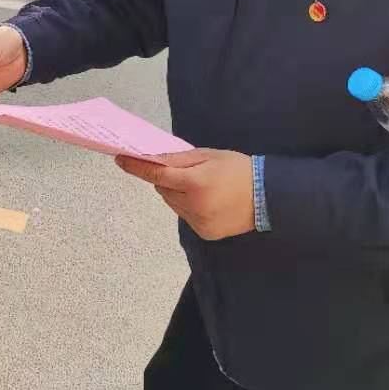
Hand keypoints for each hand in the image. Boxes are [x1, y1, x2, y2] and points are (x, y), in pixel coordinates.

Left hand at [115, 149, 254, 240]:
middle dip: (166, 179)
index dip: (136, 167)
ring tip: (199, 185)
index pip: (156, 174)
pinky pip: (184, 215)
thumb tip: (151, 159)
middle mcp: (194, 206)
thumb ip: (178, 159)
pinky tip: (207, 200)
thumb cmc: (238, 169)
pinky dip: (187, 206)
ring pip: (172, 203)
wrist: (269, 197)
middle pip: (163, 189)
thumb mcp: (208, 156)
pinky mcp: (204, 233)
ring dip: (176, 193)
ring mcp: (199, 222)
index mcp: (195, 183)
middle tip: (183, 171)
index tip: (120, 160)